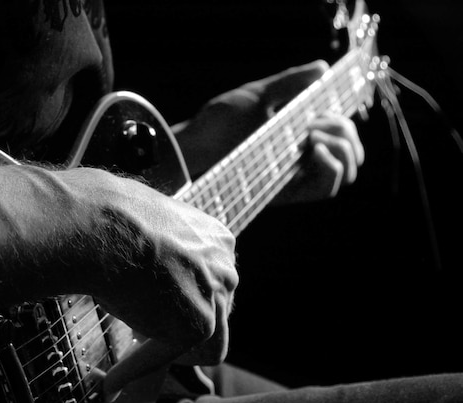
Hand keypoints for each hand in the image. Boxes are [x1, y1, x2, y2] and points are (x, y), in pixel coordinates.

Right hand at [65, 169, 237, 389]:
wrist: (102, 226)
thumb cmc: (111, 220)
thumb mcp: (147, 229)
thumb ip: (161, 253)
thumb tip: (146, 272)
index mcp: (215, 238)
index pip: (210, 281)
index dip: (182, 299)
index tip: (158, 307)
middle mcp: (225, 266)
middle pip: (214, 310)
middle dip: (181, 323)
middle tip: (144, 332)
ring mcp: (215, 296)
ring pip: (206, 341)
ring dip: (169, 350)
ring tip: (133, 358)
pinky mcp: (198, 325)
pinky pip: (171, 358)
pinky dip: (139, 367)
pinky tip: (114, 379)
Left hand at [173, 60, 363, 202]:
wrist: (195, 144)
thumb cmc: (220, 120)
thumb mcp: (258, 95)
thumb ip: (290, 82)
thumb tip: (322, 67)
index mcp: (300, 135)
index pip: (343, 135)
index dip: (346, 123)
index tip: (327, 106)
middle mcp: (302, 158)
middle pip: (351, 153)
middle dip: (345, 131)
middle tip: (315, 121)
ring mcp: (296, 176)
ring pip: (347, 172)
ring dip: (342, 147)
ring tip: (312, 135)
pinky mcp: (286, 191)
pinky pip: (327, 189)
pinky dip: (332, 167)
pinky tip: (314, 147)